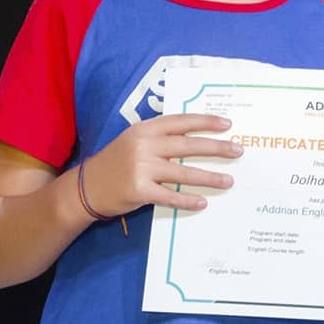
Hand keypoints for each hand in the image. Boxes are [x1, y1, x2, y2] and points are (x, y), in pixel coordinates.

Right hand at [82, 113, 239, 214]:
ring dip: (209, 177)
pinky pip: (170, 195)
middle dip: (216, 148)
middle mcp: (144, 146)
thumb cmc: (116, 162)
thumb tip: (197, 138)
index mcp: (144, 129)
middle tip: (238, 151)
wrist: (85, 188)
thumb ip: (160, 137)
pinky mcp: (139, 191)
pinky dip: (188, 200)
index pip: (181, 121)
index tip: (227, 124)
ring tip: (229, 181)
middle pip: (188, 145)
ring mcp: (141, 168)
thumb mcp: (134, 140)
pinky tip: (203, 202)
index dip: (205, 122)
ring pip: (183, 172)